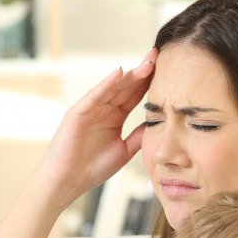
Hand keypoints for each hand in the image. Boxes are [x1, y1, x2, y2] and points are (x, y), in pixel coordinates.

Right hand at [34, 48, 157, 208]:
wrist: (68, 181)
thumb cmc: (92, 168)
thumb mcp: (124, 150)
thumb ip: (139, 135)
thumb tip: (159, 123)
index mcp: (115, 116)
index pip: (136, 95)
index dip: (150, 82)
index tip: (169, 70)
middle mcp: (104, 108)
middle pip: (127, 86)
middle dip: (143, 71)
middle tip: (159, 55)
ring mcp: (91, 108)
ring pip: (113, 87)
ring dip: (130, 75)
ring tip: (148, 63)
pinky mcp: (78, 112)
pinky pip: (95, 95)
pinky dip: (106, 84)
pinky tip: (119, 73)